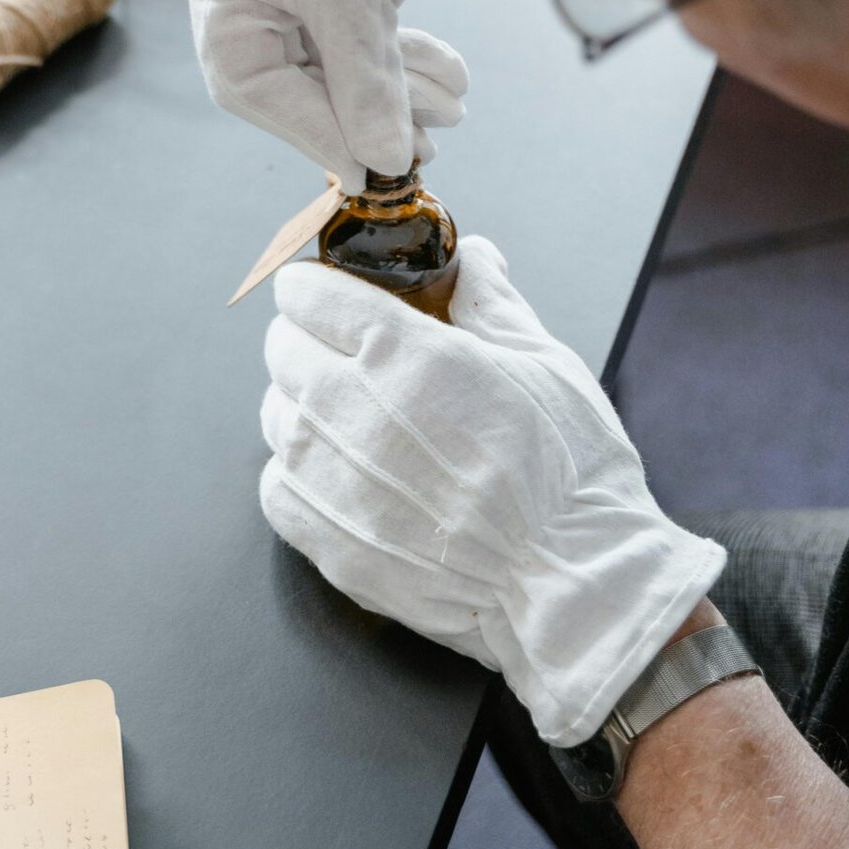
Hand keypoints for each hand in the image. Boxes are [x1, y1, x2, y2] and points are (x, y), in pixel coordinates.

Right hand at [181, 0, 467, 193]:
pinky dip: (406, 56)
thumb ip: (362, 76)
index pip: (251, 82)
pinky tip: (450, 77)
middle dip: (365, 113)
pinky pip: (368, 29)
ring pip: (342, 56)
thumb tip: (381, 158)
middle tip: (422, 152)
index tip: (370, 169)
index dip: (312, 132)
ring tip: (452, 112)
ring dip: (397, 90)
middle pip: (298, 75)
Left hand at [260, 237, 725, 745]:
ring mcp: (333, 483)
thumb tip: (469, 257)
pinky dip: (299, 473)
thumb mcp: (545, 363)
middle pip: (281, 349)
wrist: (573, 590)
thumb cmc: (570, 476)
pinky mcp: (329, 544)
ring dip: (303, 405)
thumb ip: (490, 300)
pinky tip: (345, 474)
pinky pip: (277, 487)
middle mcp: (352, 412)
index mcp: (404, 354)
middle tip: (350, 354)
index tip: (330, 293)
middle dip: (310, 339)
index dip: (318, 287)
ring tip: (355, 418)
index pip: (307, 294)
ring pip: (275, 415)